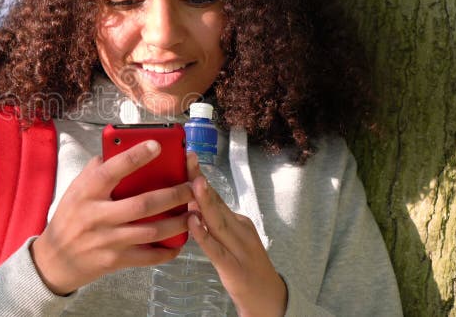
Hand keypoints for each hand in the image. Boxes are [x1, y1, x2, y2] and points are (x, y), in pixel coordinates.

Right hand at [30, 140, 194, 294]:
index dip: (136, 156)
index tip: (157, 145)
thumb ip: (96, 170)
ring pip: (152, 231)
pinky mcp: (115, 261)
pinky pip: (148, 256)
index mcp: (87, 192)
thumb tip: (119, 149)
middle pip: (143, 204)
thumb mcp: (74, 189)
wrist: (55, 259)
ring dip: (177, 222)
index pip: (113, 170)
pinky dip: (168, 250)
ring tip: (194, 213)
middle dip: (173, 195)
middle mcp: (97, 216)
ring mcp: (107, 240)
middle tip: (191, 187)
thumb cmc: (69, 218)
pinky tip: (180, 242)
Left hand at [186, 158, 286, 316]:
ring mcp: (238, 247)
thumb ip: (213, 223)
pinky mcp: (232, 266)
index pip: (216, 196)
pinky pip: (215, 249)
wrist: (268, 296)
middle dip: (200, 180)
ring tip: (193, 182)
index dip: (200, 177)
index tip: (188, 157)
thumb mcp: (230, 239)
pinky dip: (204, 235)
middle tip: (188, 159)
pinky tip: (193, 222)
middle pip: (216, 202)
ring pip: (218, 221)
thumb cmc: (244, 265)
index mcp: (238, 221)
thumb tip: (189, 202)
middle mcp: (239, 229)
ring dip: (205, 201)